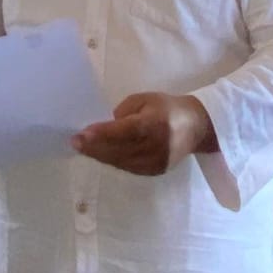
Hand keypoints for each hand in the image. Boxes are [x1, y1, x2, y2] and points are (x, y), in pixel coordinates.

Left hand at [72, 93, 215, 176]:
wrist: (197, 127)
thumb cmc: (166, 108)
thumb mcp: (145, 100)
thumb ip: (124, 113)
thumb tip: (104, 126)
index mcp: (156, 124)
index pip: (126, 131)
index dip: (103, 134)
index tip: (82, 134)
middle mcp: (157, 146)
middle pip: (120, 149)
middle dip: (95, 146)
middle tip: (74, 141)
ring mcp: (155, 162)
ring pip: (121, 161)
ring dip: (100, 154)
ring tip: (82, 147)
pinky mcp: (154, 171)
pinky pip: (127, 167)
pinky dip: (111, 159)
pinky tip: (99, 153)